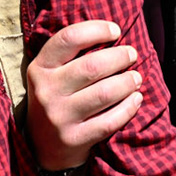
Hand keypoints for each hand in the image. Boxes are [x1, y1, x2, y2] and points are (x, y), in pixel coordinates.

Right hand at [24, 21, 142, 170]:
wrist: (41, 145)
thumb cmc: (56, 98)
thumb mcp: (51, 74)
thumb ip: (72, 54)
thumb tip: (114, 32)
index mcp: (40, 68)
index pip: (69, 39)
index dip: (96, 30)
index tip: (115, 31)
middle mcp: (46, 91)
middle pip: (92, 66)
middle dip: (120, 57)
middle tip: (132, 54)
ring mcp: (59, 117)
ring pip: (104, 93)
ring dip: (127, 82)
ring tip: (136, 78)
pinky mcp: (74, 139)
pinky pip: (110, 121)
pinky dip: (128, 108)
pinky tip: (136, 99)